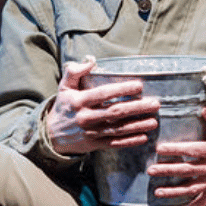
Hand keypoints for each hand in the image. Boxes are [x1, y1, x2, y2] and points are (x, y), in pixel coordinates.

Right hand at [46, 58, 160, 155]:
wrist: (51, 134)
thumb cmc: (63, 107)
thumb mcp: (64, 87)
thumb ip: (75, 71)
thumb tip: (91, 60)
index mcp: (79, 101)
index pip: (103, 94)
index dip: (122, 90)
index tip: (139, 86)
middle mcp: (86, 117)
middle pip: (115, 112)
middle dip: (137, 108)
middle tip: (154, 104)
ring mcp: (91, 132)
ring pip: (117, 129)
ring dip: (137, 125)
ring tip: (154, 121)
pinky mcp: (94, 145)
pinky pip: (114, 143)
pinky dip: (129, 141)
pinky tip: (143, 137)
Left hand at [147, 108, 205, 205]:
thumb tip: (203, 110)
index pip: (195, 149)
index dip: (177, 149)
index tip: (160, 149)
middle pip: (189, 170)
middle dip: (168, 170)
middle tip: (151, 170)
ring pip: (192, 189)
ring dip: (174, 191)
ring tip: (157, 191)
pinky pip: (200, 202)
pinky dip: (187, 204)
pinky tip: (173, 203)